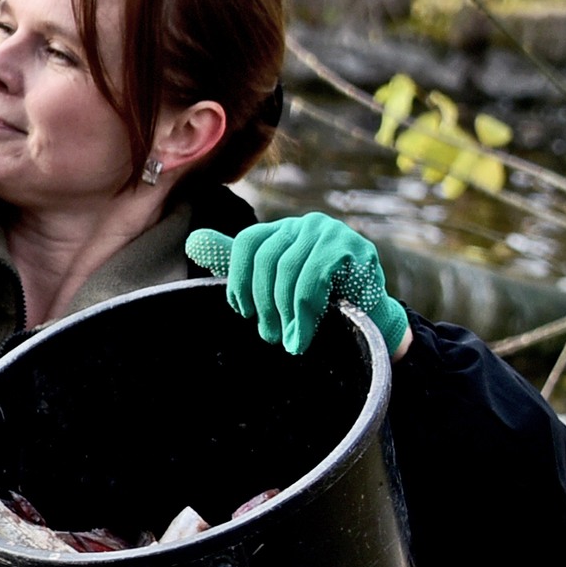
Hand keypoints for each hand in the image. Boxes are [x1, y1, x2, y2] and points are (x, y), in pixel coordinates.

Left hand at [186, 214, 410, 357]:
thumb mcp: (276, 285)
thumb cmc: (321, 304)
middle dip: (263, 303)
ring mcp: (331, 234)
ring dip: (284, 313)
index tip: (242, 312)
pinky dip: (304, 313)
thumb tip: (192, 240)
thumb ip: (241, 265)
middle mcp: (305, 225)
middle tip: (269, 335)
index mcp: (283, 231)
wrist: (373, 321)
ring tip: (288, 341)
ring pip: (288, 272)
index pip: (247, 243)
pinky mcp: (351, 250)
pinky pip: (313, 281)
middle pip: (266, 259)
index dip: (238, 279)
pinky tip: (304, 335)